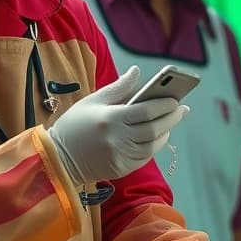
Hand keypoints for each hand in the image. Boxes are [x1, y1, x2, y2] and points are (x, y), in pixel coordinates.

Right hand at [49, 66, 187, 182]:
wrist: (58, 159)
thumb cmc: (75, 126)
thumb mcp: (92, 101)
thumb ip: (118, 88)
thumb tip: (137, 72)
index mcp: (110, 119)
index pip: (146, 111)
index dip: (165, 104)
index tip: (176, 98)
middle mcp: (117, 139)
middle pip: (154, 128)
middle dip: (172, 117)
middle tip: (182, 109)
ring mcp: (120, 156)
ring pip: (153, 144)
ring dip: (165, 131)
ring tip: (171, 120)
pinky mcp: (122, 169)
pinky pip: (146, 156)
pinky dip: (155, 145)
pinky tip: (158, 135)